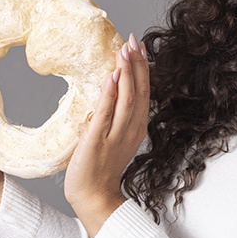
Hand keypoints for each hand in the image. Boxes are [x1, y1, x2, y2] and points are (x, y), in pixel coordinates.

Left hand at [63, 31, 149, 220]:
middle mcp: (131, 130)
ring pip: (128, 99)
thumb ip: (113, 116)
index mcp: (136, 128)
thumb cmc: (99, 169)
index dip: (142, 68)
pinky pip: (107, 114)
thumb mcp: (112, 138)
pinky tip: (112, 76)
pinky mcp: (98, 141)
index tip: (138, 47)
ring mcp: (116, 135)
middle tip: (133, 40)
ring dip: (127, 73)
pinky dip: (111, 94)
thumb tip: (107, 90)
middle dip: (137, 64)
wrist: (93, 197)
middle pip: (140, 91)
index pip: (143, 92)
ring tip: (124, 51)